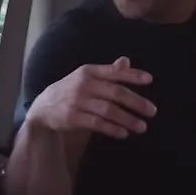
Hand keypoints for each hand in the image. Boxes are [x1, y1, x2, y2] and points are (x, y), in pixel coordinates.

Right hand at [25, 57, 156, 139]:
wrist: (43, 108)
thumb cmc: (71, 90)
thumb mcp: (86, 77)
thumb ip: (108, 72)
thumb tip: (126, 61)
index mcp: (89, 72)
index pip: (114, 72)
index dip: (132, 75)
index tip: (149, 80)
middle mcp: (83, 84)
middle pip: (115, 93)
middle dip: (137, 102)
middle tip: (152, 111)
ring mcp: (77, 101)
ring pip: (108, 110)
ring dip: (128, 119)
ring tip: (142, 126)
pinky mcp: (72, 117)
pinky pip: (97, 124)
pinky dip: (112, 129)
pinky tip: (124, 133)